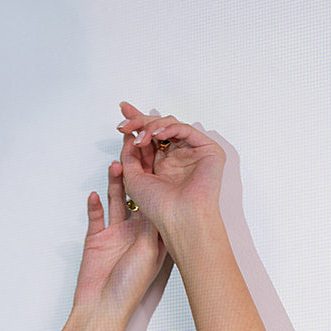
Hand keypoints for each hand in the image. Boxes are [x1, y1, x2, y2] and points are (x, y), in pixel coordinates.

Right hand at [71, 157, 167, 322]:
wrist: (102, 307)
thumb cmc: (130, 287)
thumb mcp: (149, 251)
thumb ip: (152, 224)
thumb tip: (161, 196)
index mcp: (152, 235)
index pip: (156, 199)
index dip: (157, 178)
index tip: (159, 157)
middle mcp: (135, 231)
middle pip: (136, 194)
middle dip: (135, 171)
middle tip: (135, 148)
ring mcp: (115, 233)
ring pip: (116, 199)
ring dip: (115, 182)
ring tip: (116, 163)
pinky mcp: (96, 238)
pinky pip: (95, 215)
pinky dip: (94, 204)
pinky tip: (95, 192)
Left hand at [116, 102, 225, 245]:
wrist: (180, 218)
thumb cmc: (160, 208)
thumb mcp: (133, 180)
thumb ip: (129, 156)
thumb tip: (129, 134)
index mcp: (161, 166)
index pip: (149, 138)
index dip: (136, 123)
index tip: (122, 111)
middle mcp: (176, 158)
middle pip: (159, 128)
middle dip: (140, 121)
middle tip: (126, 124)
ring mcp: (192, 153)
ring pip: (171, 126)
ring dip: (152, 127)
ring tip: (141, 138)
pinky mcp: (207, 150)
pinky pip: (186, 130)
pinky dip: (170, 128)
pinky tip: (157, 135)